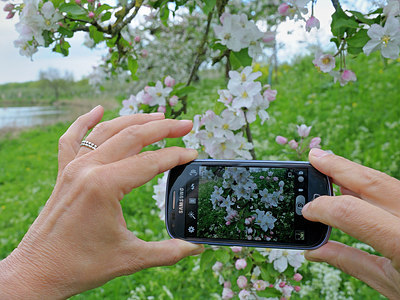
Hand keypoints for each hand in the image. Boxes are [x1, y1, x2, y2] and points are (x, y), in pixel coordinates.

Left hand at [0, 106, 203, 298]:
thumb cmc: (81, 265)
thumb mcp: (131, 258)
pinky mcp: (64, 173)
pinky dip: (85, 122)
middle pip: (132, 136)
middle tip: (185, 125)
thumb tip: (197, 247)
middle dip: (163, 128)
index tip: (193, 154)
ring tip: (158, 116)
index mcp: (104, 186)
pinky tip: (98, 110)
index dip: (176, 156)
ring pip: (107, 131)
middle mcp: (88, 169)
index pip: (150, 162)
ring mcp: (73, 168)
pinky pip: (73, 138)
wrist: (38, 272)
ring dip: (134, 120)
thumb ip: (169, 251)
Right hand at [302, 148, 399, 298]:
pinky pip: (396, 190)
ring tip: (330, 164)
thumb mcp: (389, 284)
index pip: (352, 212)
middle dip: (339, 167)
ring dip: (355, 170)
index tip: (307, 211)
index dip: (323, 208)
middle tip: (315, 157)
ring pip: (386, 181)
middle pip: (373, 182)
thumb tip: (314, 250)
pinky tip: (356, 181)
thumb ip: (349, 261)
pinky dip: (372, 183)